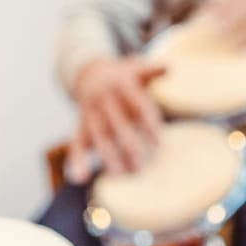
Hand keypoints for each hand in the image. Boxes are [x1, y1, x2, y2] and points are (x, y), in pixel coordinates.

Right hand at [67, 56, 164, 179]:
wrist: (88, 73)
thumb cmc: (122, 75)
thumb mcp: (135, 67)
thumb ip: (152, 70)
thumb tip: (170, 67)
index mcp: (122, 85)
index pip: (138, 107)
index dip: (148, 124)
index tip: (159, 143)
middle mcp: (105, 99)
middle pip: (117, 125)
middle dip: (128, 147)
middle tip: (142, 168)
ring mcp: (91, 113)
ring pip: (99, 137)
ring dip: (108, 157)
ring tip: (119, 176)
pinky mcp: (80, 125)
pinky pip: (76, 143)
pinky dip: (76, 161)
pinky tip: (79, 178)